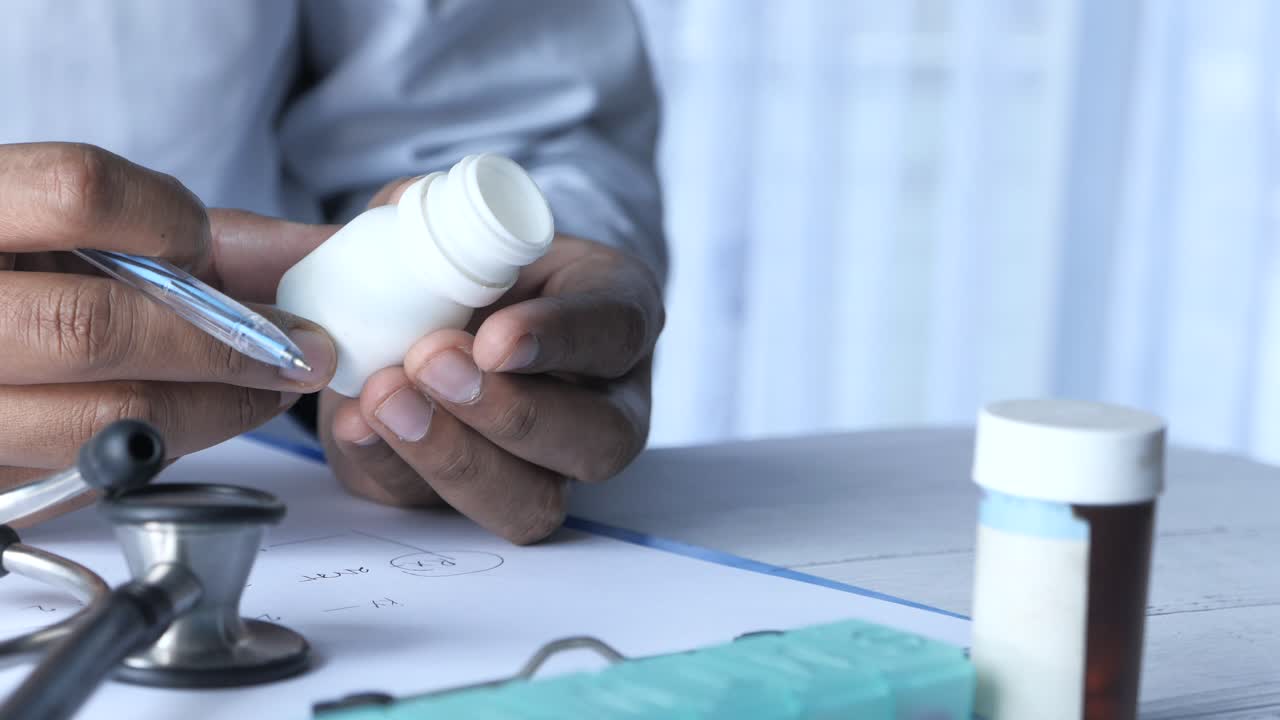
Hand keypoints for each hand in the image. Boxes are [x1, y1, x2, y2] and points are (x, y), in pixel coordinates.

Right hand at [0, 142, 338, 521]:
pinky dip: (158, 449)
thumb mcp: (71, 224)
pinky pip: (86, 475)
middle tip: (299, 351)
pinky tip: (190, 421)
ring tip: (263, 390)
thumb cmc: (15, 265)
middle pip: (95, 327)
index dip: (165, 219)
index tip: (203, 246)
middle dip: (224, 345)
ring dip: (211, 410)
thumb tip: (319, 250)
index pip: (79, 191)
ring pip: (99, 420)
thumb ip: (185, 227)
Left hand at [318, 181, 663, 543]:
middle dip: (513, 414)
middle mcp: (603, 405)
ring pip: (533, 504)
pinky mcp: (473, 501)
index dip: (564, 339)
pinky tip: (355, 425)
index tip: (496, 338)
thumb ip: (438, 214)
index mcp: (617, 316)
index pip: (619, 332)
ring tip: (384, 399)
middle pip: (600, 441)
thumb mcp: (457, 215)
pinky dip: (391, 469)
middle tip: (432, 364)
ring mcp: (547, 468)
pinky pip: (443, 514)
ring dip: (455, 457)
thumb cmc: (460, 260)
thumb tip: (402, 219)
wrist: (420, 314)